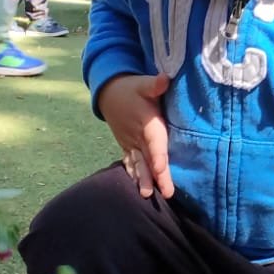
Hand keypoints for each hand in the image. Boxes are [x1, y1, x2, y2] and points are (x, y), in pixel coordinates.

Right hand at [97, 72, 172, 197]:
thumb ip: (154, 85)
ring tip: (146, 194)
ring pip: (138, 164)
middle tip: (164, 192)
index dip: (157, 155)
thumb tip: (165, 79)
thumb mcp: (142, 83)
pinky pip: (131, 163)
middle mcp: (137, 137)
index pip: (153, 142)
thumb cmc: (131, 88)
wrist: (109, 94)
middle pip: (148, 159)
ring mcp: (131, 144)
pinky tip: (140, 187)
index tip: (161, 168)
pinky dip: (135, 175)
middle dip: (155, 176)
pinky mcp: (128, 147)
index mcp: (146, 123)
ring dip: (143, 179)